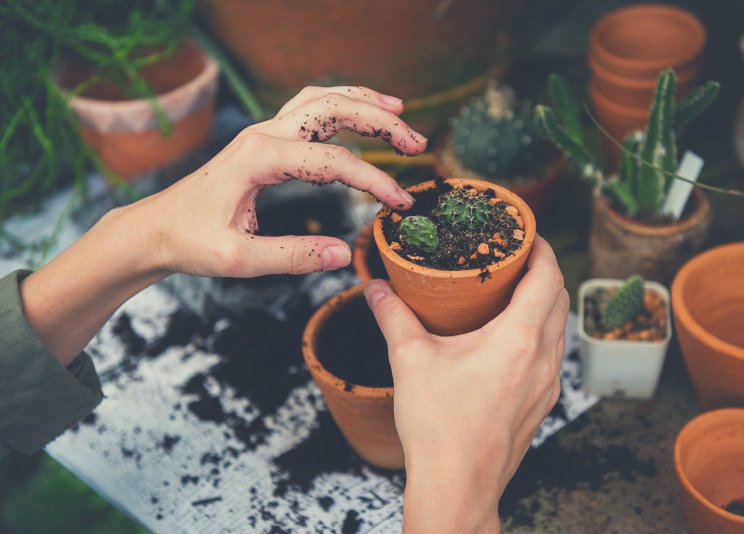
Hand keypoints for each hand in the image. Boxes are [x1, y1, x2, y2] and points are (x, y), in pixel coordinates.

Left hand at [134, 85, 426, 277]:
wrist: (154, 229)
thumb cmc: (190, 242)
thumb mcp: (239, 259)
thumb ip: (293, 256)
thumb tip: (343, 254)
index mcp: (259, 158)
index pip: (334, 162)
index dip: (374, 181)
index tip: (400, 204)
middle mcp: (263, 134)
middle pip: (333, 109)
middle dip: (381, 121)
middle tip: (417, 143)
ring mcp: (262, 132)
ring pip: (321, 100)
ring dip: (363, 102)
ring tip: (400, 111)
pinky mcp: (263, 140)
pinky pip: (308, 109)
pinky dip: (340, 105)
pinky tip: (359, 113)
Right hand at [364, 236, 568, 532]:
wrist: (457, 487)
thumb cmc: (438, 427)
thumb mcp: (409, 361)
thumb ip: (393, 316)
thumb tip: (375, 288)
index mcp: (518, 339)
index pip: (548, 277)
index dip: (542, 248)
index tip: (526, 234)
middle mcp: (543, 359)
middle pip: (560, 298)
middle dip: (543, 271)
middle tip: (515, 257)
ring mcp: (548, 385)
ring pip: (559, 328)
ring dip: (544, 303)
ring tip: (512, 292)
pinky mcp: (542, 404)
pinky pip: (553, 355)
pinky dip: (541, 333)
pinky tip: (510, 338)